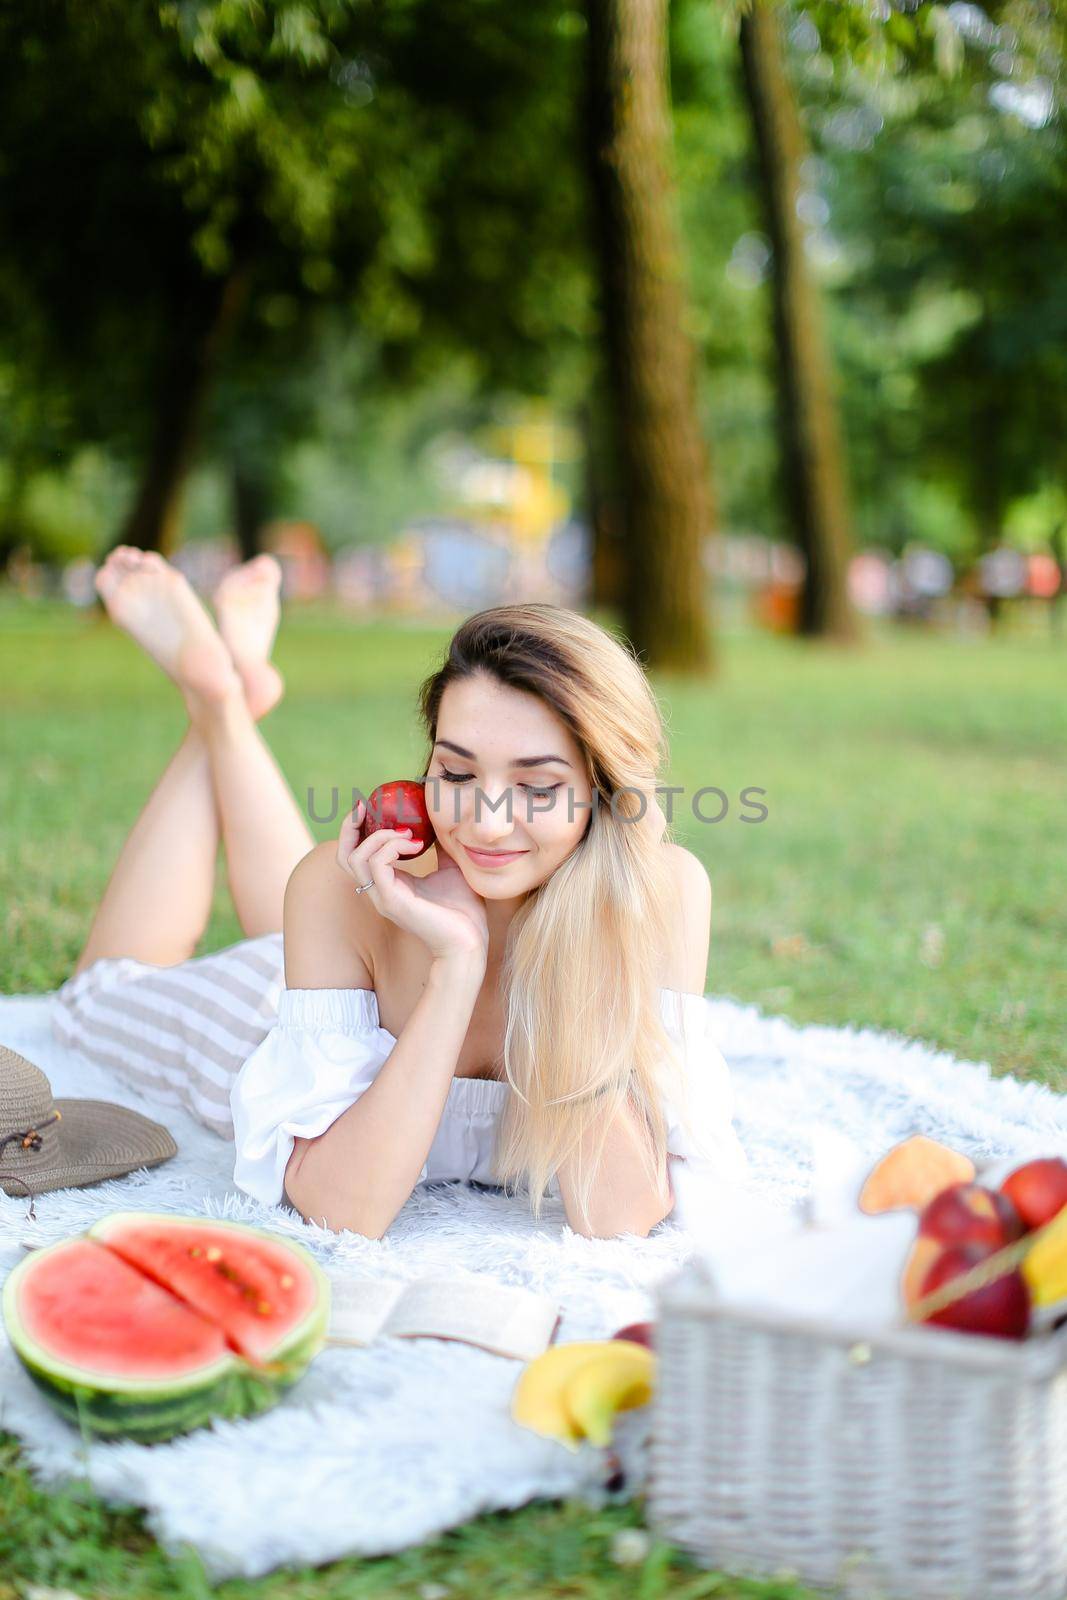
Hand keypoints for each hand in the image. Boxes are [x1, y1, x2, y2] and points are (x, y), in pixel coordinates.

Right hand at [337, 801, 489, 966]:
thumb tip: (441, 822)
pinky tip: (415, 845)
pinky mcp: (391, 901)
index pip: (357, 854)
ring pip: (356, 857)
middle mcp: (379, 891)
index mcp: (389, 884)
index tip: (370, 805)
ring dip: (380, 836)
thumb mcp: (450, 868)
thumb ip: (439, 848)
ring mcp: (382, 898)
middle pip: (345, 855)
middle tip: (367, 806)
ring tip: (408, 833)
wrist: (470, 942)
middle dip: (351, 827)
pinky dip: (391, 846)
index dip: (357, 829)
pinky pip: (377, 864)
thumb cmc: (463, 911)